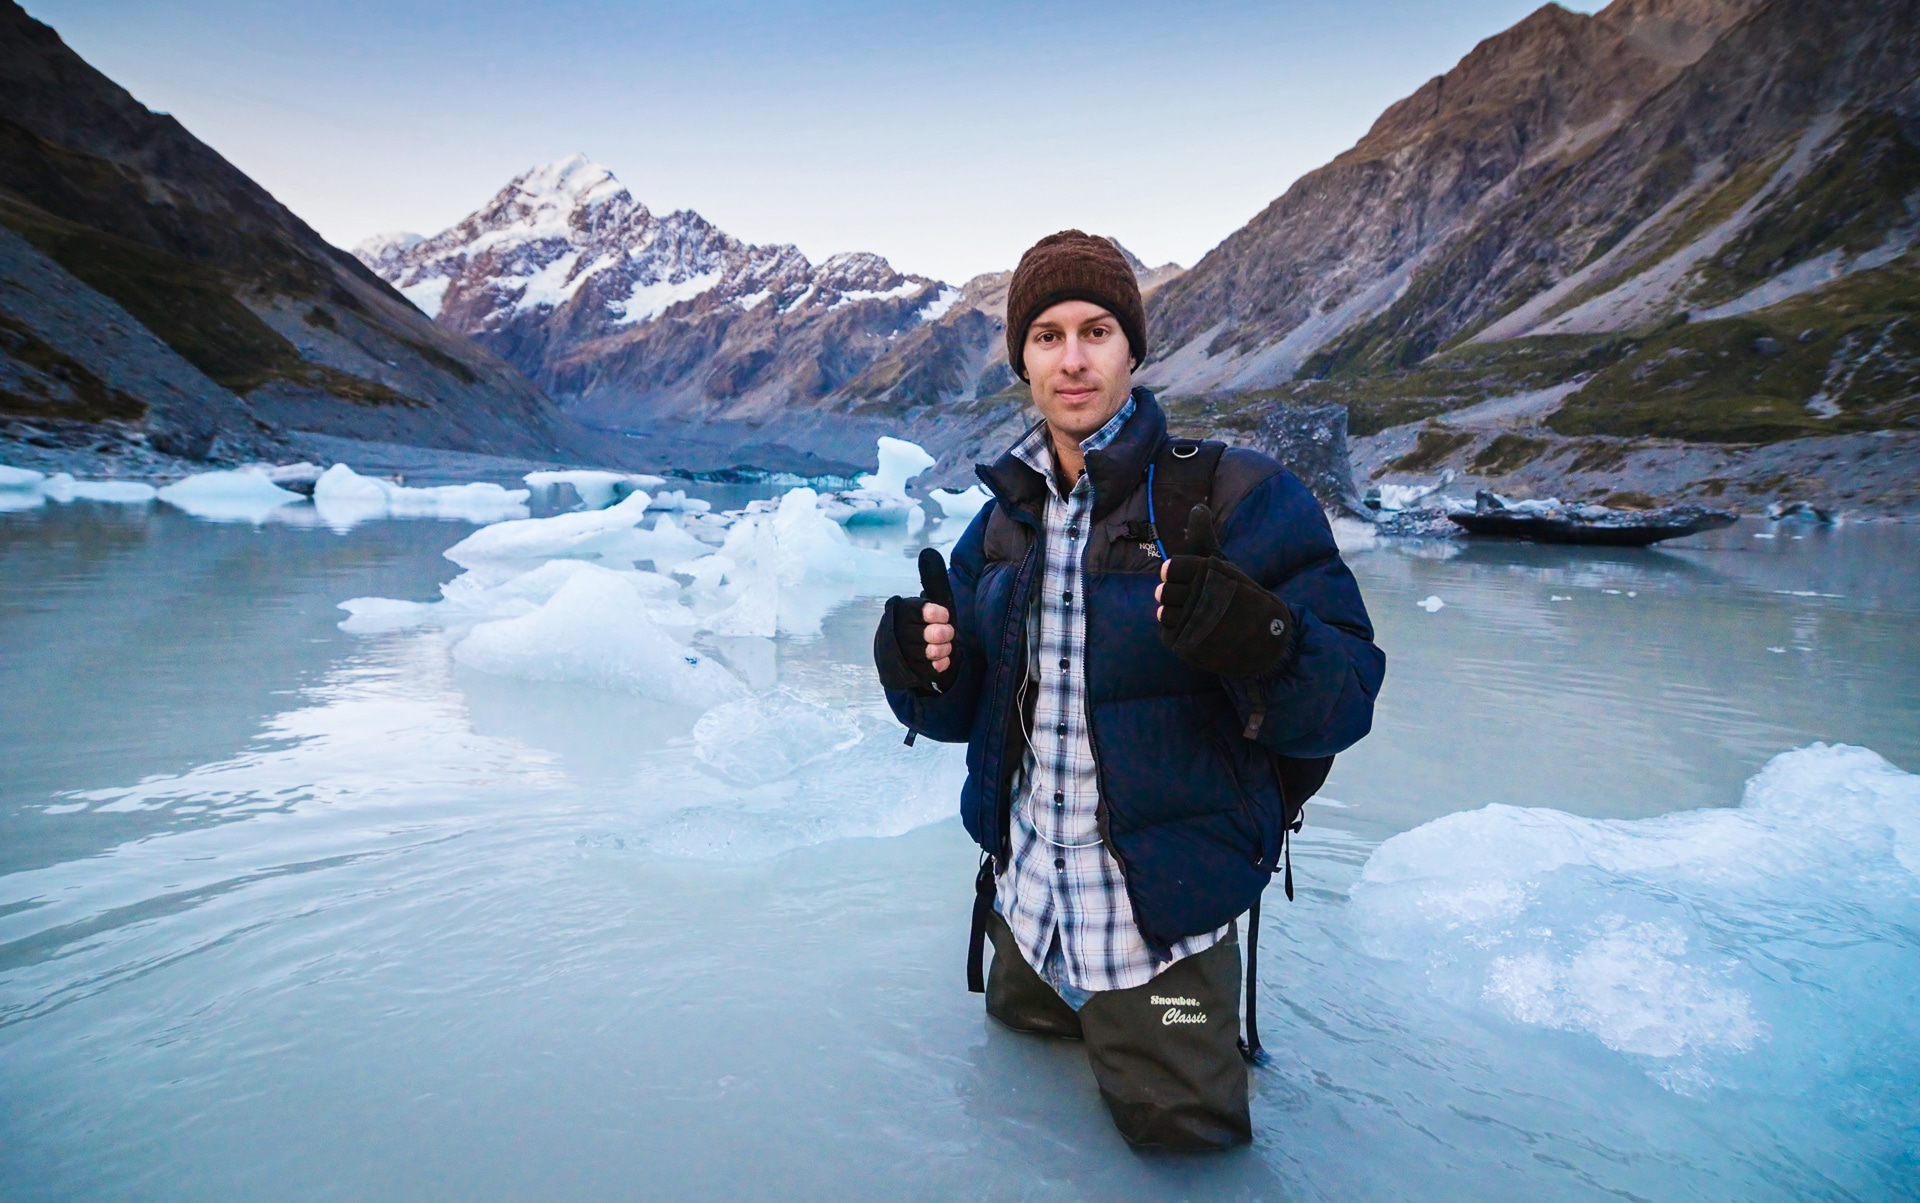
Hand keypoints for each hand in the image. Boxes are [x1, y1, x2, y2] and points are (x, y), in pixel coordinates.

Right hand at [874, 547, 959, 692]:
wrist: (909, 651)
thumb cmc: (924, 621)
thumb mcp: (930, 600)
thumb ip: (931, 579)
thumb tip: (928, 552)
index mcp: (900, 610)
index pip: (918, 611)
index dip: (934, 613)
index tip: (944, 615)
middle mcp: (895, 631)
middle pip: (925, 633)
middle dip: (942, 633)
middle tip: (948, 632)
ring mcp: (899, 653)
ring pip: (925, 652)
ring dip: (942, 649)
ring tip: (945, 645)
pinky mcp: (905, 670)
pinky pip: (926, 669)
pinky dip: (938, 664)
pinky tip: (942, 660)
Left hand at [1155, 504, 1292, 677]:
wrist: (1265, 638)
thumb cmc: (1239, 597)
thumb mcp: (1224, 565)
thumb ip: (1203, 538)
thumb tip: (1198, 507)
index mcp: (1211, 572)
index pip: (1169, 569)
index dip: (1176, 575)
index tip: (1189, 581)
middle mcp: (1204, 596)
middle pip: (1162, 592)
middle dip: (1176, 596)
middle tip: (1198, 603)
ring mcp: (1197, 623)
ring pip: (1163, 614)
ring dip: (1176, 616)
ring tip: (1198, 618)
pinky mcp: (1190, 646)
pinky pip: (1167, 634)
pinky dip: (1178, 634)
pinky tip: (1197, 633)